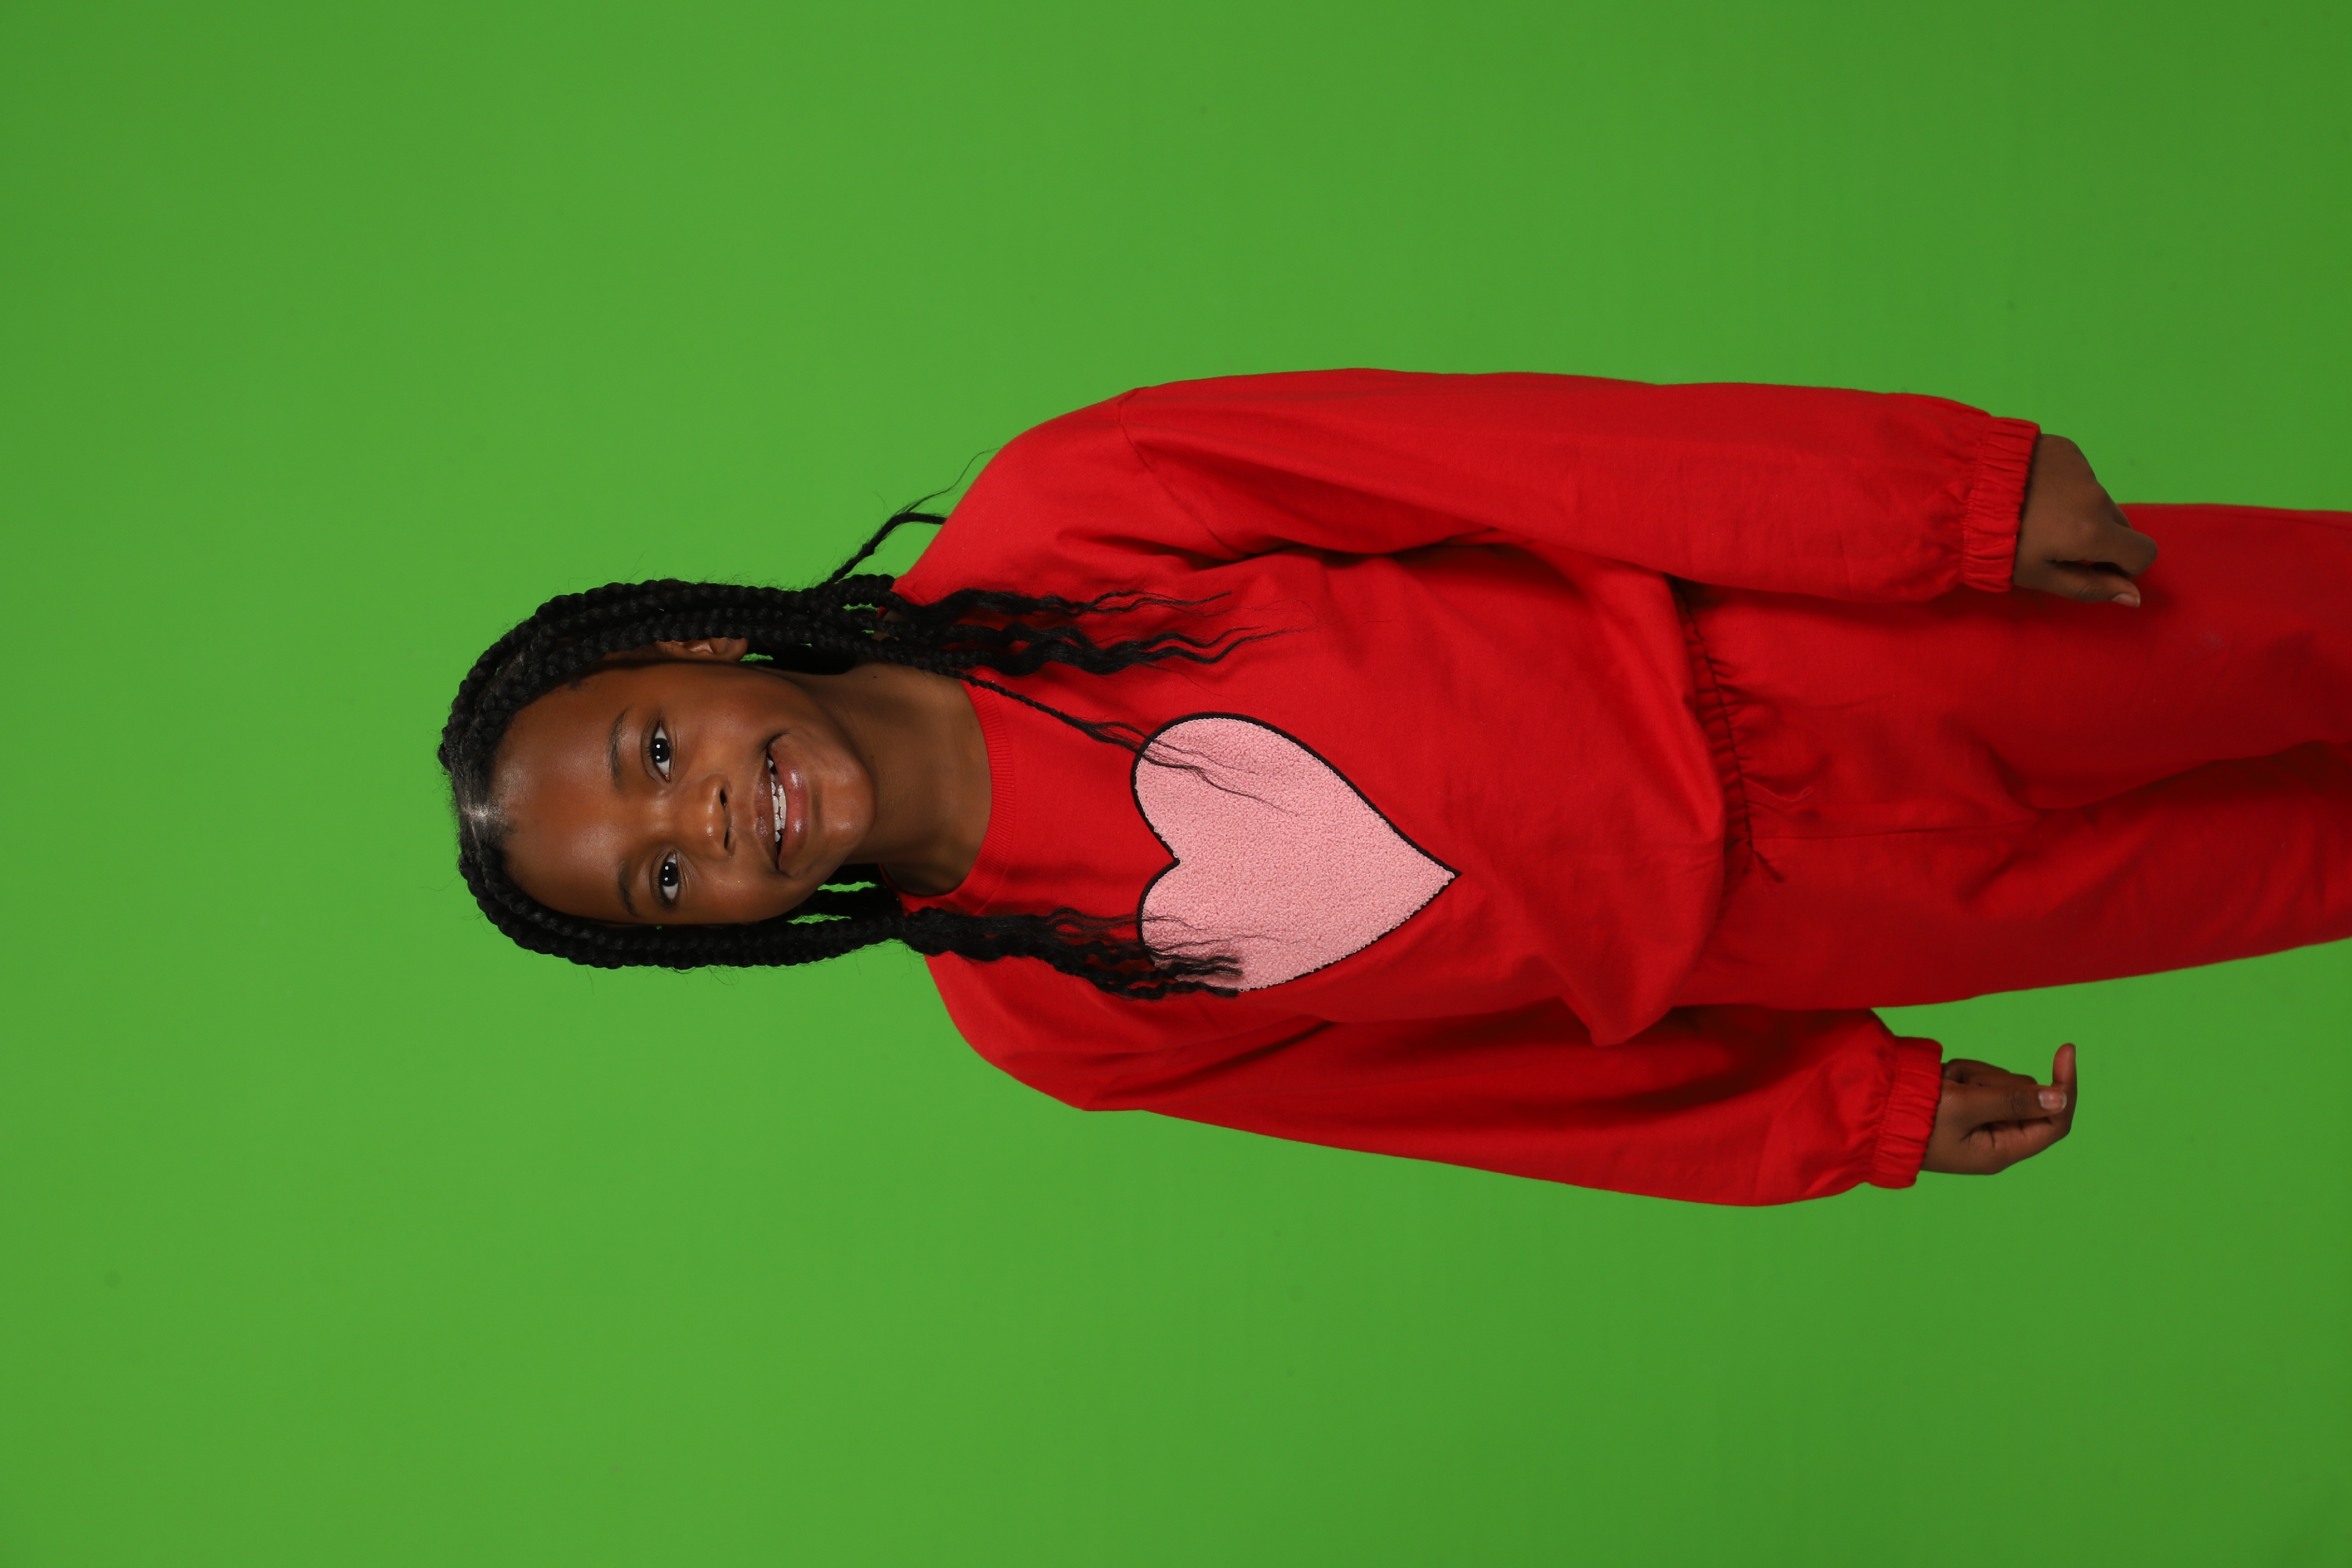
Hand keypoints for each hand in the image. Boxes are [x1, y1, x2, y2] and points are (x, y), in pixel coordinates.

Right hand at [1922, 1044, 2077, 1174]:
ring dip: (1975, 1076)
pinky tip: (1940, 1083)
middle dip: (1997, 1081)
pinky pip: (1980, 1078)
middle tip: (1964, 1086)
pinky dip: (1961, 1074)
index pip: (2055, 1121)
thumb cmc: (1914, 1118)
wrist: (1871, 1114)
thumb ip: (2013, 1100)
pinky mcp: (1966, 1105)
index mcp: (2002, 1150)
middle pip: (2025, 1095)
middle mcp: (1997, 1138)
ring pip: (2002, 1083)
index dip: (2065, 1088)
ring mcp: (1981, 1121)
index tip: (2065, 1050)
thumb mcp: (1965, 1107)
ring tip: (1945, 1085)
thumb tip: (2061, 1097)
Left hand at [2014, 436, 2157, 605]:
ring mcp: (2083, 467)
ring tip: (2037, 515)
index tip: (2095, 567)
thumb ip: (2091, 586)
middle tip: (2057, 543)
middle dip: (2100, 539)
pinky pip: (2080, 474)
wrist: (1959, 492)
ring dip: (2080, 511)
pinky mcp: (2067, 448)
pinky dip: (2065, 486)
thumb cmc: (1998, 546)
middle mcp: (2096, 495)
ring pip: (2097, 499)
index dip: (2123, 565)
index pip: (2143, 552)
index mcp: (2094, 531)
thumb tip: (2134, 596)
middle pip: (2120, 525)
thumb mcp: (2040, 576)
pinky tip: (2033, 491)